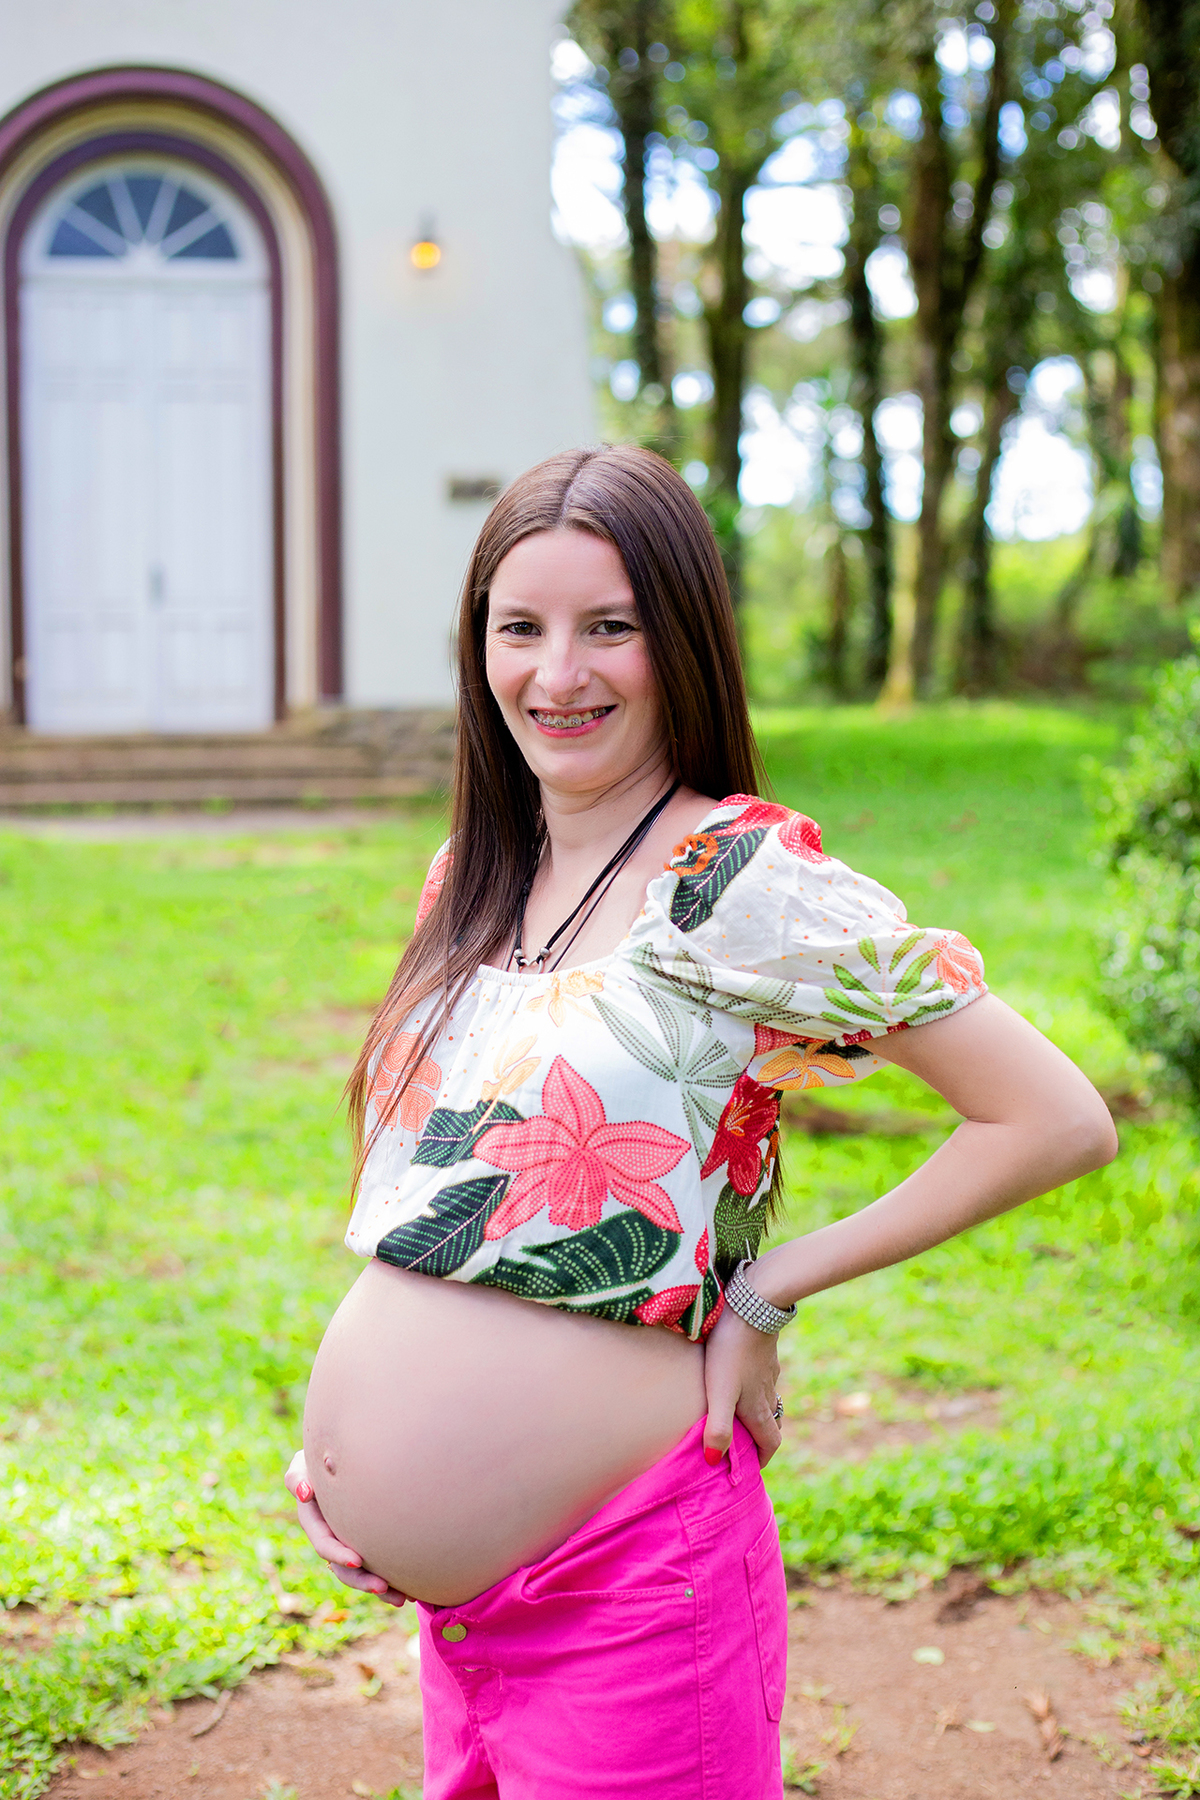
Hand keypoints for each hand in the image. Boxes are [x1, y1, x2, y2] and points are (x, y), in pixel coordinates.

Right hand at [284, 1450, 407, 1607]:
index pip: (324, 1543)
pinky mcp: (367, 1544)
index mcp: (315, 1522)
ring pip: (362, 1574)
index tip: (357, 1560)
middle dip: (362, 1580)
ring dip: (379, 1587)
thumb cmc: (321, 1460)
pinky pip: (377, 1567)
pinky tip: (411, 1592)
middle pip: (343, 1568)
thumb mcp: (303, 1464)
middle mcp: (332, 1538)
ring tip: (402, 1599)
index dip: (337, 1554)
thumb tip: (305, 1492)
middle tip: (383, 1587)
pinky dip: (392, 1580)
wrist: (344, 1460)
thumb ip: (298, 1477)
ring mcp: (349, 1543)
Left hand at [701, 1302, 782, 1467]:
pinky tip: (740, 1378)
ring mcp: (768, 1372)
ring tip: (738, 1415)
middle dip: (760, 1439)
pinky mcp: (765, 1353)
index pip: (771, 1443)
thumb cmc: (730, 1352)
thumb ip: (718, 1427)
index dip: (762, 1459)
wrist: (752, 1307)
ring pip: (768, 1400)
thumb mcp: (720, 1393)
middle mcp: (767, 1393)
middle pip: (771, 1424)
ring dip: (757, 1413)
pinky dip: (755, 1389)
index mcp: (758, 1408)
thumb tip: (714, 1460)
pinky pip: (764, 1379)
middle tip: (742, 1444)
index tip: (750, 1468)